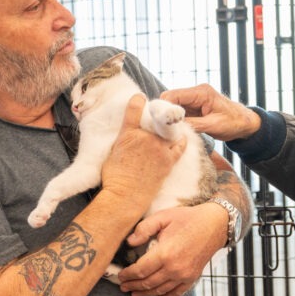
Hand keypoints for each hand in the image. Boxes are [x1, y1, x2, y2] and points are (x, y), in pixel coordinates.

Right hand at [101, 94, 185, 208]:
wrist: (125, 196)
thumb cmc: (114, 178)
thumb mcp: (113, 152)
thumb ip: (123, 139)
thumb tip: (127, 135)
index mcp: (128, 134)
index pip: (134, 108)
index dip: (138, 101)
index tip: (140, 99)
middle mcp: (145, 137)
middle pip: (155, 120)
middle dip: (155, 119)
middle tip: (156, 120)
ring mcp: (159, 148)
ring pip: (169, 131)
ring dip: (169, 128)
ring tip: (169, 129)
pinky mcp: (169, 160)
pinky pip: (180, 145)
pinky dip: (181, 140)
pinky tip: (180, 138)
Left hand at [116, 202, 226, 295]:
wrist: (214, 225)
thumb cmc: (188, 219)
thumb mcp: (163, 217)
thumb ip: (144, 228)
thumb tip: (129, 242)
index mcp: (165, 253)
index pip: (140, 270)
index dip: (128, 275)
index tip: (120, 276)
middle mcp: (174, 268)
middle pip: (147, 283)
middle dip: (133, 286)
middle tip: (123, 287)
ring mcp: (184, 275)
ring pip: (160, 290)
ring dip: (145, 293)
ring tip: (134, 293)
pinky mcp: (192, 277)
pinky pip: (176, 293)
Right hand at [161, 84, 261, 140]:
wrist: (245, 123)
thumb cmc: (233, 123)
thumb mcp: (213, 125)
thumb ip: (193, 125)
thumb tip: (173, 127)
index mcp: (201, 92)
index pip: (173, 95)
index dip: (164, 108)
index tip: (160, 122)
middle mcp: (196, 93)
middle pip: (170, 100)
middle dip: (165, 113)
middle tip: (163, 129)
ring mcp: (194, 100)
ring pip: (173, 107)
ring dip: (171, 118)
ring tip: (169, 131)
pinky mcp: (194, 108)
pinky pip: (180, 112)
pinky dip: (176, 121)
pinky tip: (176, 130)